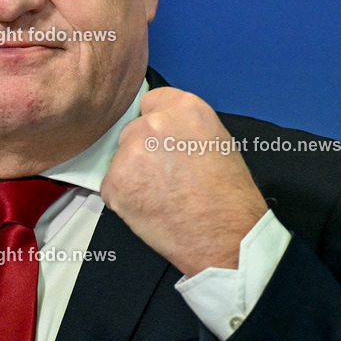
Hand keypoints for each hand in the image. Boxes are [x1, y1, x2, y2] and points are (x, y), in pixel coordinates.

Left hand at [100, 87, 267, 275]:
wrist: (226, 238)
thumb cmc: (229, 197)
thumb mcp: (218, 141)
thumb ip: (184, 127)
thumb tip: (165, 129)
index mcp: (184, 108)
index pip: (150, 102)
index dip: (156, 123)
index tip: (162, 141)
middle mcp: (154, 124)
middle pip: (133, 130)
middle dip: (143, 150)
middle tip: (165, 175)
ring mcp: (131, 153)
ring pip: (121, 158)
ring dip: (133, 174)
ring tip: (160, 194)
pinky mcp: (116, 182)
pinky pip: (111, 185)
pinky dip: (124, 197)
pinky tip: (149, 208)